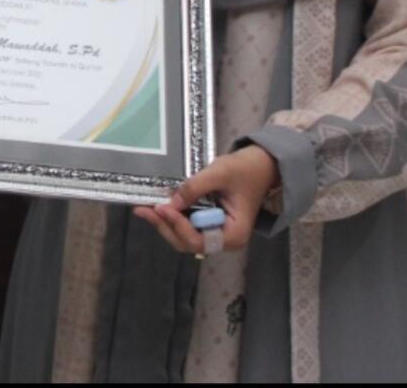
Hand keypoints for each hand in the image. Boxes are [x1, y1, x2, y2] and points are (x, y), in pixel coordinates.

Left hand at [133, 145, 279, 254]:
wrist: (262, 164)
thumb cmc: (246, 169)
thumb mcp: (220, 173)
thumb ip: (196, 188)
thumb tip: (172, 202)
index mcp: (233, 234)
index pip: (199, 240)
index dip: (178, 226)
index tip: (162, 207)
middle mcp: (223, 240)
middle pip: (188, 243)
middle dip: (165, 226)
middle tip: (144, 210)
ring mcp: (215, 232)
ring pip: (184, 237)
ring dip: (165, 224)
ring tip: (144, 210)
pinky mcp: (209, 223)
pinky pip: (188, 225)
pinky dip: (173, 217)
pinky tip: (157, 207)